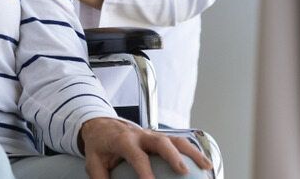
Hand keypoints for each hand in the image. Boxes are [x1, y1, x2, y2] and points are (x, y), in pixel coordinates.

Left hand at [79, 117, 210, 178]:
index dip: (144, 170)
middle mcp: (140, 135)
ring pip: (175, 139)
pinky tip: (205, 163)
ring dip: (192, 151)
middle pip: (160, 141)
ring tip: (206, 166)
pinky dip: (193, 151)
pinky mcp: (159, 137)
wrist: (102, 125)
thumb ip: (101, 178)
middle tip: (183, 171)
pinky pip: (179, 142)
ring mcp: (152, 135)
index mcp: (123, 140)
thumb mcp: (93, 162)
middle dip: (173, 155)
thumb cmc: (100, 145)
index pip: (136, 155)